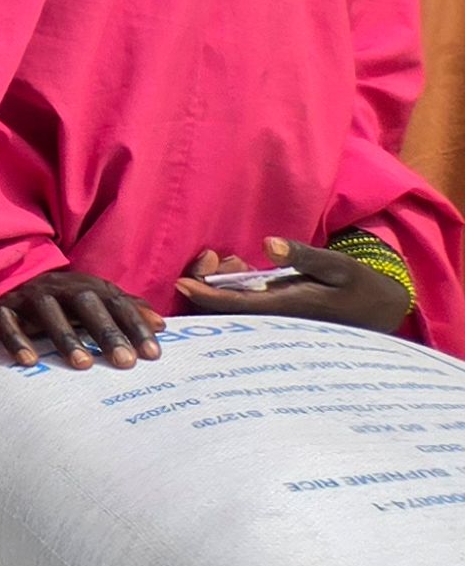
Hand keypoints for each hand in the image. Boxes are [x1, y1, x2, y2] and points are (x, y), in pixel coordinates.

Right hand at [0, 266, 161, 369]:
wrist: (4, 286)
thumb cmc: (60, 304)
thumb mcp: (93, 303)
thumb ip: (125, 311)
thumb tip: (162, 325)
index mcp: (85, 286)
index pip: (116, 302)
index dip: (134, 326)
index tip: (152, 354)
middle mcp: (58, 287)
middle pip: (85, 303)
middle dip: (106, 332)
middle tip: (124, 362)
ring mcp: (27, 295)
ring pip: (47, 310)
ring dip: (66, 336)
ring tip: (83, 364)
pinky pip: (6, 321)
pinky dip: (16, 340)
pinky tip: (28, 362)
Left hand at [177, 238, 416, 335]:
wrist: (383, 312)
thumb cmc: (360, 286)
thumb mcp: (337, 265)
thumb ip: (303, 256)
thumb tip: (269, 244)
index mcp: (286, 308)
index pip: (234, 306)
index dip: (204, 296)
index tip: (181, 281)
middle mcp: (276, 319)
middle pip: (227, 308)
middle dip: (208, 283)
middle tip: (209, 256)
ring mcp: (276, 321)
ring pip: (234, 307)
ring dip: (220, 283)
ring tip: (219, 258)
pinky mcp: (279, 318)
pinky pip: (246, 305)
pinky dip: (233, 287)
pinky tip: (236, 267)